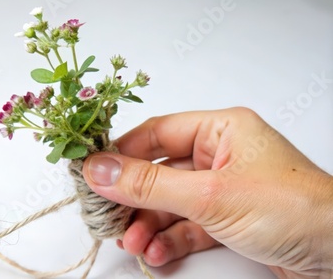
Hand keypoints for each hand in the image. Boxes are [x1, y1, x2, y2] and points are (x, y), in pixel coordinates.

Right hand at [82, 107, 332, 277]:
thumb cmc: (293, 211)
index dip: (122, 152)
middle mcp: (222, 156)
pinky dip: (170, 240)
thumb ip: (151, 184)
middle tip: (107, 216)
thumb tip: (100, 170)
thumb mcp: (210, 196)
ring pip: (171, 203)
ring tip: (131, 243)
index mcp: (221, 130)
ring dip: (148, 224)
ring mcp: (225, 190)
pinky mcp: (230, 220)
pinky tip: (157, 254)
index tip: (92, 172)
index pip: (157, 133)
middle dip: (133, 198)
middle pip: (161, 172)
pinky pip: (189, 226)